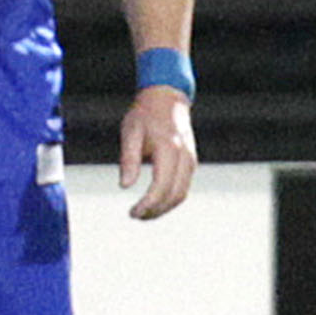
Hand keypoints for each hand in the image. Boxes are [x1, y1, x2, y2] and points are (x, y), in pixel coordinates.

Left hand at [118, 80, 196, 221]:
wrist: (167, 98)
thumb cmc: (144, 114)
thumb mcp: (130, 132)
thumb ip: (128, 159)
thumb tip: (125, 186)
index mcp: (169, 148)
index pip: (162, 186)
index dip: (149, 204)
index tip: (133, 212)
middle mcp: (184, 157)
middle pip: (175, 195)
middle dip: (156, 210)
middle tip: (136, 216)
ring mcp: (191, 160)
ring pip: (182, 194)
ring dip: (164, 208)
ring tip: (143, 213)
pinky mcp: (191, 162)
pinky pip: (183, 187)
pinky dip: (170, 199)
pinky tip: (154, 203)